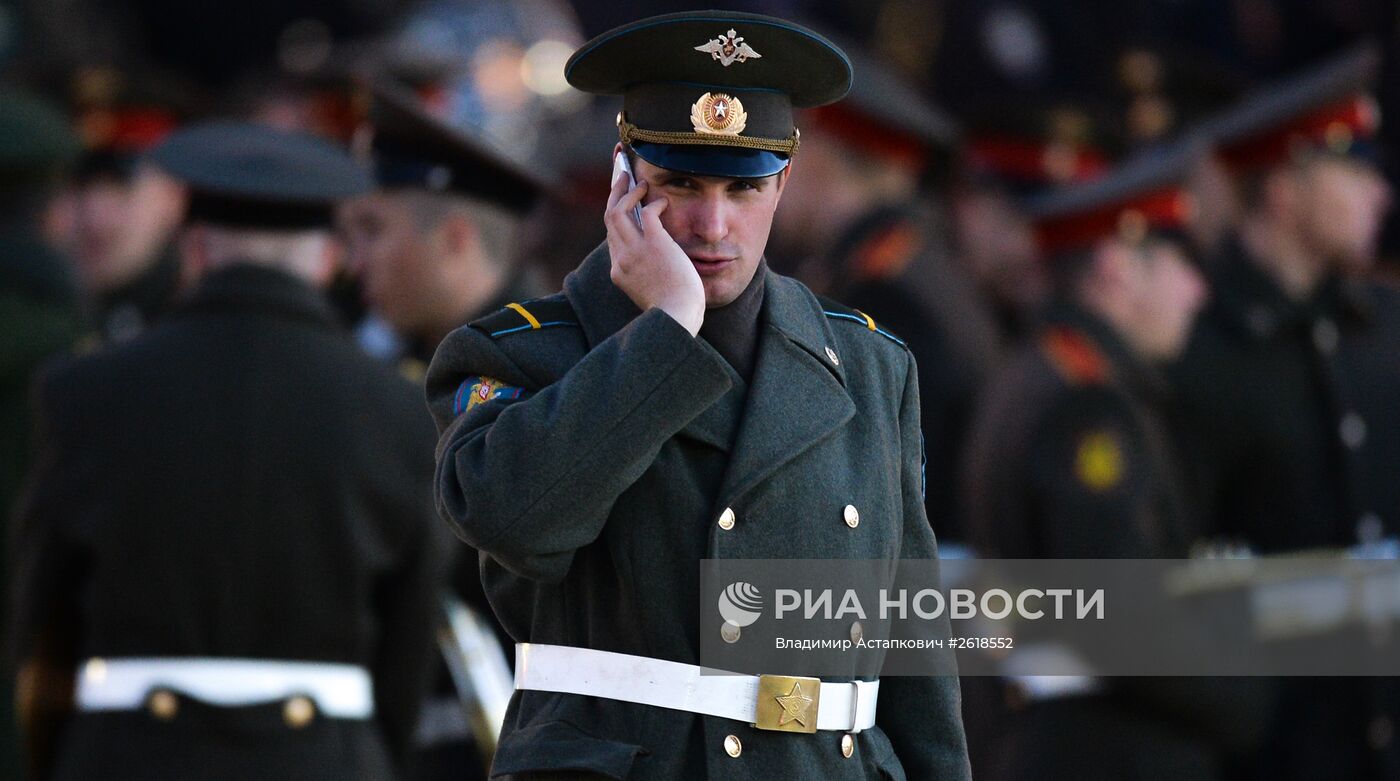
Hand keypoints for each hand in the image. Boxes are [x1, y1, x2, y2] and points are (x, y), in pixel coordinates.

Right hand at [604, 168, 704, 335]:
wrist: (677, 318)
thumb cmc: (673, 310)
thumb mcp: (650, 291)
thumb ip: (647, 273)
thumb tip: (659, 257)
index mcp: (618, 272)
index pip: (612, 237)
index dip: (617, 218)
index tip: (623, 205)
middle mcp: (620, 259)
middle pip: (609, 218)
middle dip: (615, 194)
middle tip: (622, 177)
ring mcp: (634, 251)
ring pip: (618, 210)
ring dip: (627, 191)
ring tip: (639, 181)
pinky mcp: (653, 243)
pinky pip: (647, 212)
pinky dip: (653, 203)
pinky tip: (663, 202)